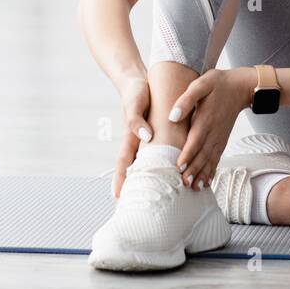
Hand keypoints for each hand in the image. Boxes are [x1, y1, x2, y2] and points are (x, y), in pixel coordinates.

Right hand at [112, 77, 153, 199]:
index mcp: (130, 139)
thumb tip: (146, 137)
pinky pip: (160, 155)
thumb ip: (137, 120)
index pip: (123, 164)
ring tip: (156, 200)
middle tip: (135, 207)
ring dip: (150, 181)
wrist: (140, 81)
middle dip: (134, 188)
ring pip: (149, 165)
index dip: (121, 181)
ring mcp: (146, 141)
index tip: (118, 197)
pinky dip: (163, 166)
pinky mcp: (156, 136)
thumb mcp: (135, 103)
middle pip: (135, 170)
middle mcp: (138, 143)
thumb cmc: (135, 92)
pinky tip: (171, 176)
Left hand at [170, 66, 255, 190]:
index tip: (178, 167)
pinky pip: (217, 158)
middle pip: (202, 155)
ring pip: (210, 159)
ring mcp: (220, 137)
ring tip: (194, 188)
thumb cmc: (218, 83)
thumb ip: (186, 99)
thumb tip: (173, 116)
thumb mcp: (201, 84)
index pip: (195, 140)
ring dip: (202, 174)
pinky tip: (207, 181)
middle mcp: (214, 131)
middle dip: (193, 170)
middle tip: (184, 184)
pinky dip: (212, 170)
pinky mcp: (223, 139)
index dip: (187, 155)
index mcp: (206, 119)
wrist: (241, 87)